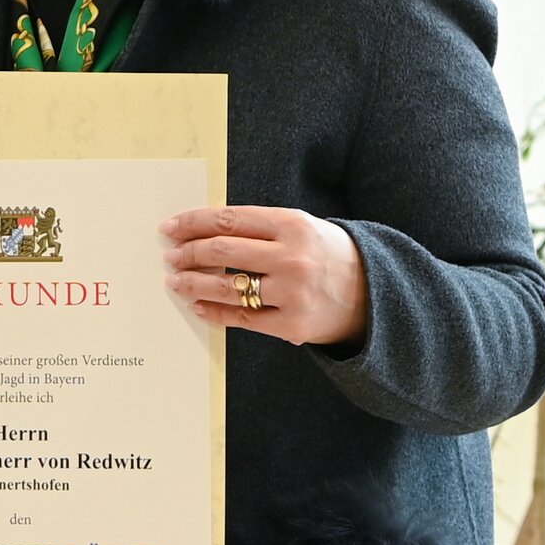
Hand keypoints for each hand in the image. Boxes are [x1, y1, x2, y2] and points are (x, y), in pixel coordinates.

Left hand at [160, 205, 368, 346]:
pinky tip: (198, 305)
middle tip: (170, 256)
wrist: (375, 295)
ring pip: (226, 286)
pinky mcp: (292, 325)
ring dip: (192, 283)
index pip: (228, 219)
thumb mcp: (301, 227)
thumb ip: (258, 227)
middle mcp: (292, 257)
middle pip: (222, 250)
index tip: (169, 228)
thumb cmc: (326, 255)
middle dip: (188, 253)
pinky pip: (241, 317)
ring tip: (175, 281)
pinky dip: (214, 312)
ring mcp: (292, 293)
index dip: (192, 223)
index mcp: (292, 224)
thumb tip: (201, 229)